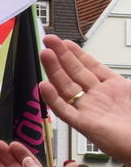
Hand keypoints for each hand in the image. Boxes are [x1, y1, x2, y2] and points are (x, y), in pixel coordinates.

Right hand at [40, 35, 130, 165]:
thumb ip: (130, 83)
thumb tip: (122, 71)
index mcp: (114, 87)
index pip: (90, 66)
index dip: (76, 53)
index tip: (64, 42)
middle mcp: (98, 97)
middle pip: (75, 72)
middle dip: (61, 55)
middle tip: (48, 40)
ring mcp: (89, 110)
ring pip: (66, 87)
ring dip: (54, 70)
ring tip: (45, 54)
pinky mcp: (83, 125)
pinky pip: (64, 110)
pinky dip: (53, 99)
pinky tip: (44, 86)